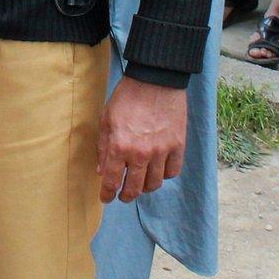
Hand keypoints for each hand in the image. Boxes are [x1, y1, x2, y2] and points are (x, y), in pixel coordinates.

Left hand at [96, 75, 185, 202]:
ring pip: (154, 184)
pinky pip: (172, 172)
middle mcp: (140, 154)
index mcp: (119, 146)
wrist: (155, 80)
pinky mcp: (178, 146)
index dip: (107, 194)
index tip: (106, 198)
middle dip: (126, 196)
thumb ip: (102, 147)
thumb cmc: (127, 97)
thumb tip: (101, 170)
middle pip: (133, 188)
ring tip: (141, 183)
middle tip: (123, 195)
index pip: (111, 181)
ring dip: (145, 187)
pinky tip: (158, 170)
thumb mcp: (106, 119)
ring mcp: (161, 151)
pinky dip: (164, 175)